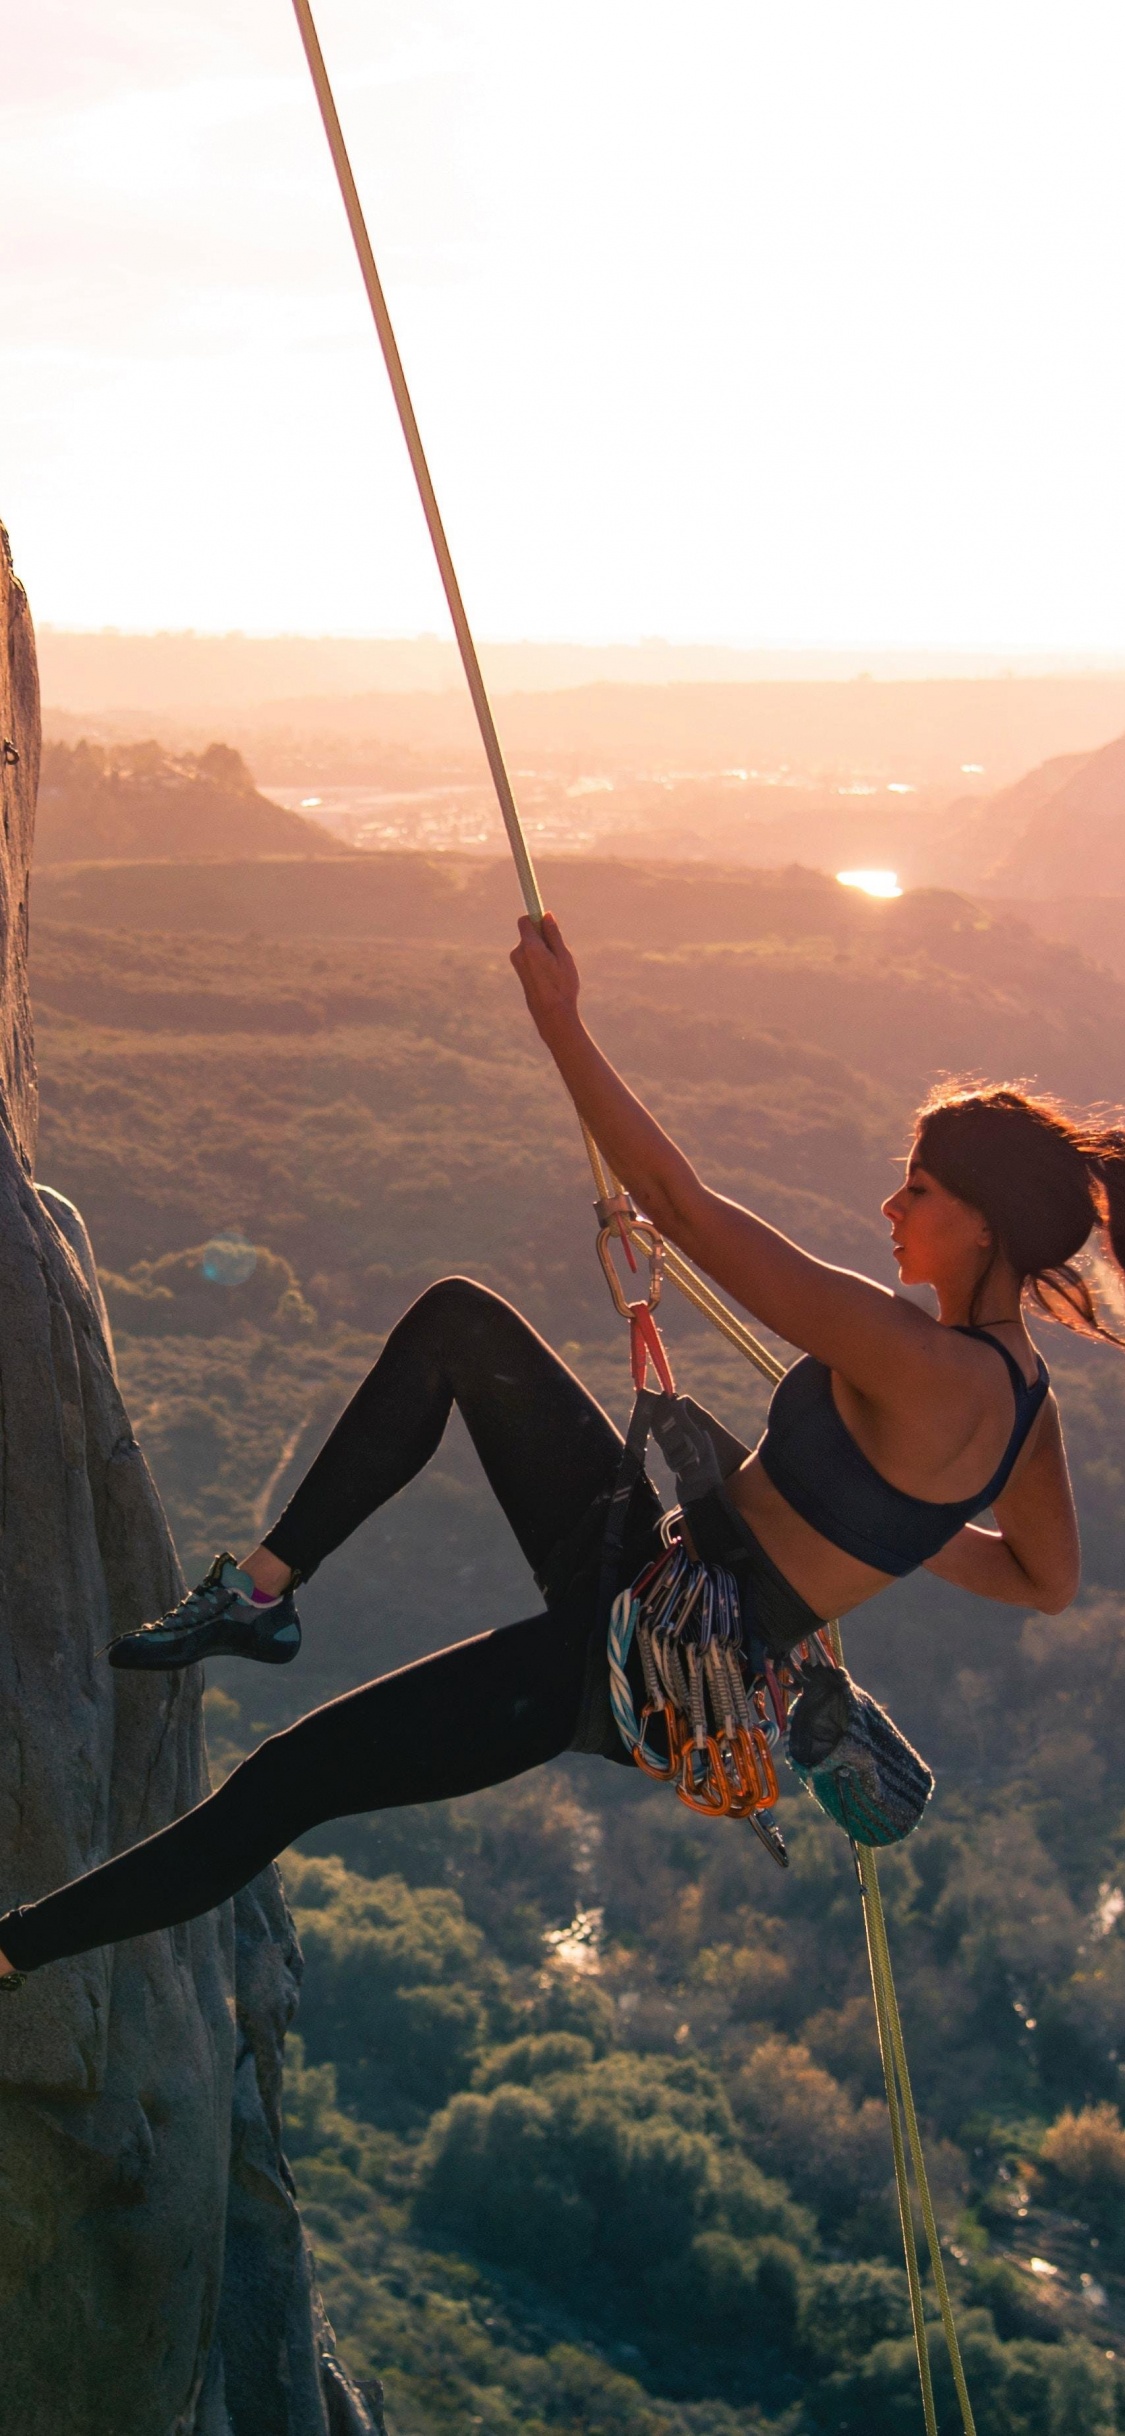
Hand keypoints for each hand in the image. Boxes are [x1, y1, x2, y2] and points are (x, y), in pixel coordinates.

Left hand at [510, 912, 580, 1041]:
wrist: (552, 1014)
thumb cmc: (561, 986)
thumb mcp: (563, 957)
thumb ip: (553, 935)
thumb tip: (546, 915)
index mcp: (530, 946)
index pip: (525, 920)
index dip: (536, 918)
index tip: (546, 921)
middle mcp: (519, 953)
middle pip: (529, 933)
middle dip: (542, 936)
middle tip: (558, 952)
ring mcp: (517, 963)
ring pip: (530, 946)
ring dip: (542, 950)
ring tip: (555, 968)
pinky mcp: (520, 971)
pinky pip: (529, 956)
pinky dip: (539, 960)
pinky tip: (549, 975)